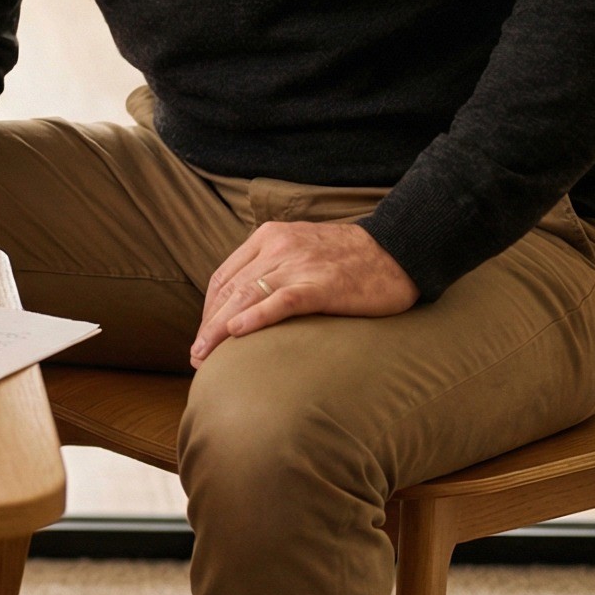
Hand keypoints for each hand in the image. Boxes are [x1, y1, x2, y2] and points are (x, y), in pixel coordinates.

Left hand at [189, 220, 415, 367]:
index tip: (201, 336)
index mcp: (268, 237)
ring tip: (205, 356)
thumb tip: (246, 306)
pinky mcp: (321, 284)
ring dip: (219, 329)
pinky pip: (281, 301)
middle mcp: (276, 247)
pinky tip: (236, 335)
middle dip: (208, 325)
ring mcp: (298, 264)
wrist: (398, 251)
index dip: (208, 309)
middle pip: (230, 289)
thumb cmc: (350, 259)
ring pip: (246, 296)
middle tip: (196, 356)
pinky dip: (255, 317)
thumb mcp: (301, 251)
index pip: (224, 276)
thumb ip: (274, 269)